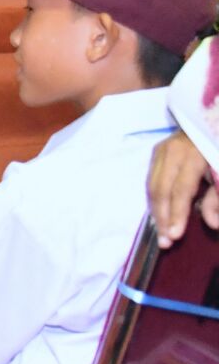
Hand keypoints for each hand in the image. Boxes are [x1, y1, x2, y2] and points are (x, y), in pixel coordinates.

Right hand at [149, 131, 218, 246]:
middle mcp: (172, 150)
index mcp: (193, 154)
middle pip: (160, 189)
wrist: (213, 122)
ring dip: (156, 211)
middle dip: (162, 217)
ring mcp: (161, 149)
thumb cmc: (218, 150)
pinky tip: (160, 214)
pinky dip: (154, 199)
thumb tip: (211, 224)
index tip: (175, 236)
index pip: (181, 189)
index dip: (177, 213)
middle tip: (165, 241)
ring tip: (161, 233)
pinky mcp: (157, 151)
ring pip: (152, 185)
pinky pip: (151, 179)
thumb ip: (218, 197)